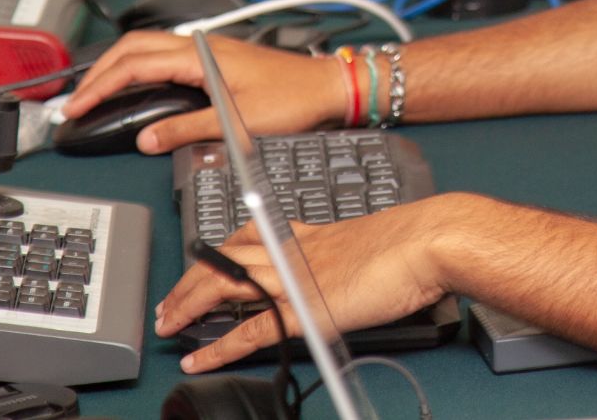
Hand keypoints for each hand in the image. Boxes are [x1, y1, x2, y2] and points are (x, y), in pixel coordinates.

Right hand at [60, 31, 347, 153]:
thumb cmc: (294, 99)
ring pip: (147, 49)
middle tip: (75, 101)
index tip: (76, 107)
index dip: (100, 86)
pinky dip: (139, 68)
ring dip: (117, 67)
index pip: (134, 64)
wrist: (328, 87)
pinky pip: (165, 56)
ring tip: (95, 92)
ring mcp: (207, 50)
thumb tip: (146, 138)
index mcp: (200, 55)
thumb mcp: (238, 123)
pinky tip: (134, 84)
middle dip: (98, 73)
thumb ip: (188, 129)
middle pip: (133, 48)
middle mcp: (200, 46)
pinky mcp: (216, 59)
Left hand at [156, 195, 466, 372]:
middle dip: (189, 280)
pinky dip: (218, 348)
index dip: (218, 253)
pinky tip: (199, 360)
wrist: (428, 242)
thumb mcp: (370, 246)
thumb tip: (348, 274)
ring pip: (223, 286)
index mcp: (309, 235)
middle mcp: (293, 251)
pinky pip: (249, 331)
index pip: (247, 237)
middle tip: (169, 302)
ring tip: (168, 324)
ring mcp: (294, 278)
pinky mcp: (303, 310)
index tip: (202, 263)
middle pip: (224, 259)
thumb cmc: (413, 245)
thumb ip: (347, 260)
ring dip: (189, 305)